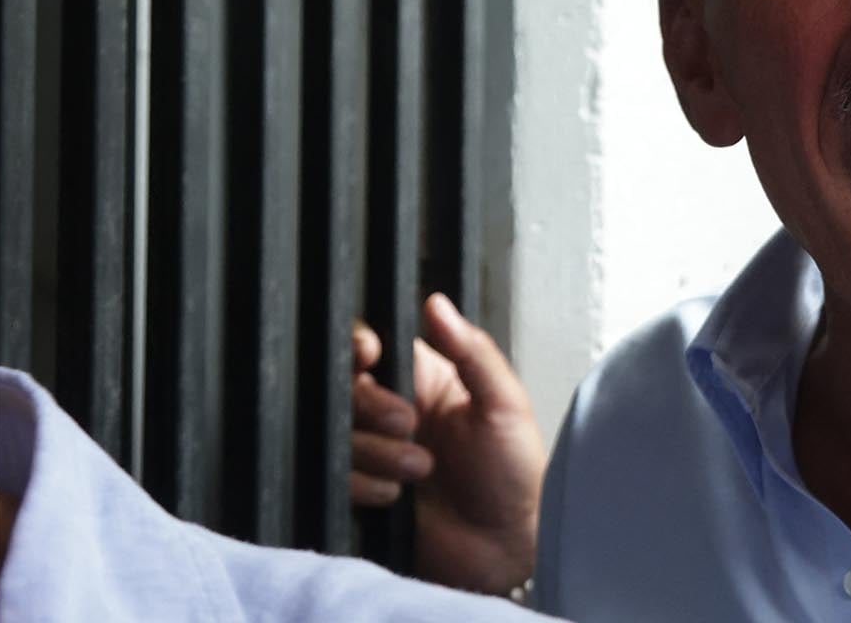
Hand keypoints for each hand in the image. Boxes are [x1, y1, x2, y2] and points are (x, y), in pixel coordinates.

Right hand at [352, 294, 546, 593]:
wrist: (506, 547)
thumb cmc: (517, 474)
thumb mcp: (505, 404)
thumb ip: (473, 351)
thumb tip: (437, 304)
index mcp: (425, 381)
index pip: (374, 348)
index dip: (361, 346)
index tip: (369, 353)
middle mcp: (393, 412)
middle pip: (345, 388)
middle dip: (373, 405)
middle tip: (410, 424)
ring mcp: (374, 453)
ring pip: (337, 433)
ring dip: (376, 451)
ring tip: (421, 469)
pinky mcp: (360, 492)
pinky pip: (334, 476)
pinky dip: (362, 484)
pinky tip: (396, 496)